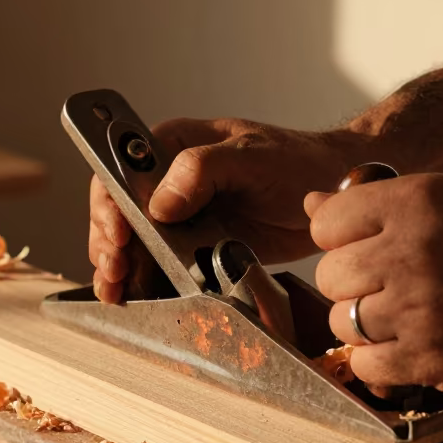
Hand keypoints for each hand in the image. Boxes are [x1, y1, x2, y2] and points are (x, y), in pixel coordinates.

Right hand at [90, 117, 359, 302]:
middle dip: (109, 243)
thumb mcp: (252, 155)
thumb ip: (202, 168)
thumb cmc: (297, 161)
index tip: (116, 232)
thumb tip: (159, 202)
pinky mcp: (195, 246)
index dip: (110, 203)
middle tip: (115, 270)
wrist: (333, 191)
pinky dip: (146, 281)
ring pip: (134, 242)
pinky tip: (135, 297)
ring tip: (117, 291)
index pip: (121, 171)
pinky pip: (161, 264)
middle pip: (118, 212)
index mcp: (172, 145)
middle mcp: (168, 180)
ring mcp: (180, 216)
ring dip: (120, 267)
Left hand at [305, 174, 442, 395]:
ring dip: (366, 328)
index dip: (338, 242)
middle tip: (387, 292)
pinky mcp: (432, 354)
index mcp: (414, 202)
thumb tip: (310, 202)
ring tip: (404, 322)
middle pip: (330, 275)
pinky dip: (379, 365)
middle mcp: (410, 249)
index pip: (326, 223)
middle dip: (351, 287)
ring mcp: (419, 304)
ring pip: (343, 322)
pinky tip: (408, 351)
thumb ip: (377, 203)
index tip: (360, 252)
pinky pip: (367, 365)